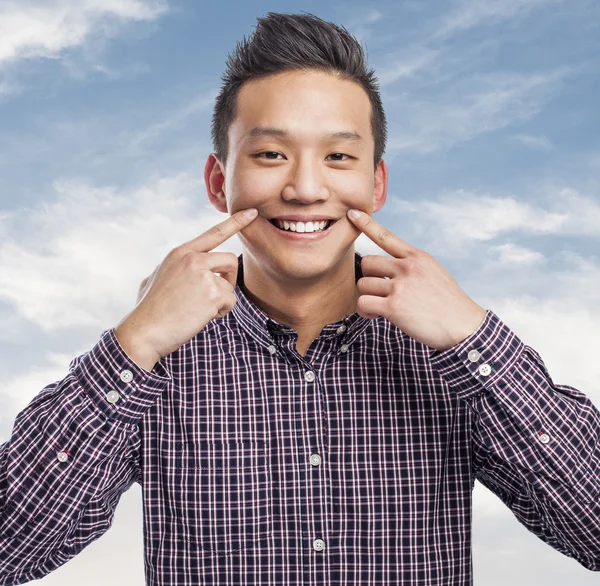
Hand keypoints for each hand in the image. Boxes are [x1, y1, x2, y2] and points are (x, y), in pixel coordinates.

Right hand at [114, 208, 258, 369]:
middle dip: (228, 280)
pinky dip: (220, 313)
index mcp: (180, 253)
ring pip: (230, 285)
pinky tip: (200, 317)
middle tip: (213, 297)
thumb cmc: (148, 311)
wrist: (144, 331)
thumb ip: (173, 270)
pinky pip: (230, 302)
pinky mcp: (212, 293)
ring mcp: (202, 274)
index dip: (235, 222)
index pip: (213, 233)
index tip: (252, 212)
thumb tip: (174, 272)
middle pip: (229, 260)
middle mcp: (192, 259)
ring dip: (221, 300)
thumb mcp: (154, 279)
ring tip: (199, 309)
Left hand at [347, 209, 486, 351]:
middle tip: (378, 292)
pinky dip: (365, 311)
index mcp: (418, 257)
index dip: (367, 224)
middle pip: (367, 263)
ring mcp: (400, 286)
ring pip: (363, 284)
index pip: (387, 236)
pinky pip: (364, 303)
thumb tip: (393, 268)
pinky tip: (375, 315)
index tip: (352, 213)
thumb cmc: (449, 303)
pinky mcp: (394, 307)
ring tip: (379, 307)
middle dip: (369, 278)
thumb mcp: (436, 272)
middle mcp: (408, 268)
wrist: (463, 326)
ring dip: (366, 297)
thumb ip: (414, 266)